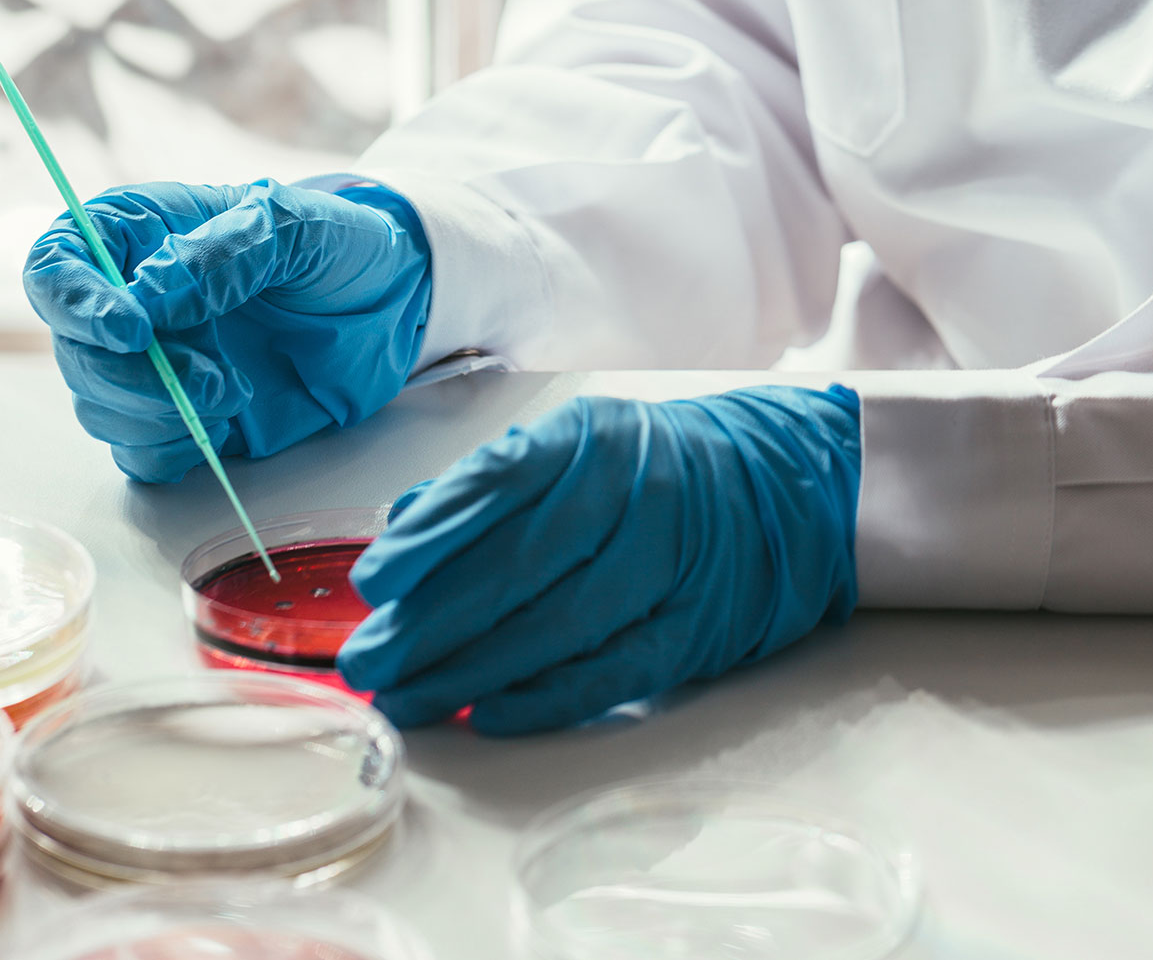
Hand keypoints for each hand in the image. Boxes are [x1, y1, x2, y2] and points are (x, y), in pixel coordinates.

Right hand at [23, 177, 430, 482]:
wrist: (392, 306)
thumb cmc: (339, 245)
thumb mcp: (297, 224)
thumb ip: (227, 251)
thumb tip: (152, 296)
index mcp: (143, 234)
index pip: (57, 262)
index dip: (72, 299)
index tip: (128, 330)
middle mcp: (132, 299)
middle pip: (74, 349)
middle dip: (130, 376)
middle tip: (208, 380)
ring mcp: (151, 362)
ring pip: (99, 405)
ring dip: (156, 413)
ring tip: (232, 393)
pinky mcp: (178, 417)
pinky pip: (137, 451)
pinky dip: (168, 447)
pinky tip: (223, 424)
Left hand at [338, 384, 860, 733]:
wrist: (782, 488)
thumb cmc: (658, 468)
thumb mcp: (581, 442)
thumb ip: (494, 481)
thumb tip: (405, 527)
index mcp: (595, 437)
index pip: (500, 482)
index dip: (433, 535)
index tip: (376, 580)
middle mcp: (634, 493)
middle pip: (519, 564)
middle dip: (432, 620)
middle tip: (370, 659)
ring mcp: (668, 563)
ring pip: (557, 625)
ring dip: (472, 671)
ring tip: (409, 698)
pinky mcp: (693, 628)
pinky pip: (611, 670)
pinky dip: (546, 697)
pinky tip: (489, 714)